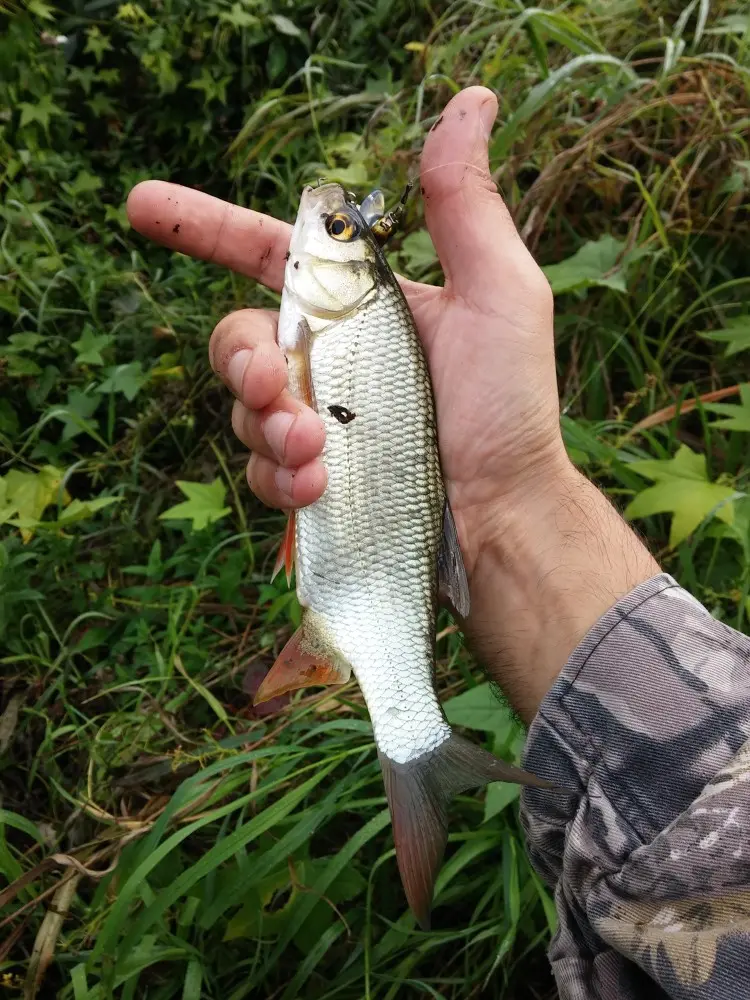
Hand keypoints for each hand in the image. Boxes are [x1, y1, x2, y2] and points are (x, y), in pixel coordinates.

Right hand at [127, 86, 658, 721]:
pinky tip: (319, 486)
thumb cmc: (510, 404)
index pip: (270, 256)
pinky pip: (259, 472)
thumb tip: (470, 103)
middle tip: (276, 385)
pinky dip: (279, 478)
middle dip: (239, 358)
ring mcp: (316, 423)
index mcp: (360, 307)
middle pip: (236, 338)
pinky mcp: (311, 482)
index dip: (205, 229)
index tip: (143, 207)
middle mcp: (330, 361)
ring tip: (318, 450)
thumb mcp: (497, 293)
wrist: (504, 510)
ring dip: (267, 425)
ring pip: (241, 408)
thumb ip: (464, 207)